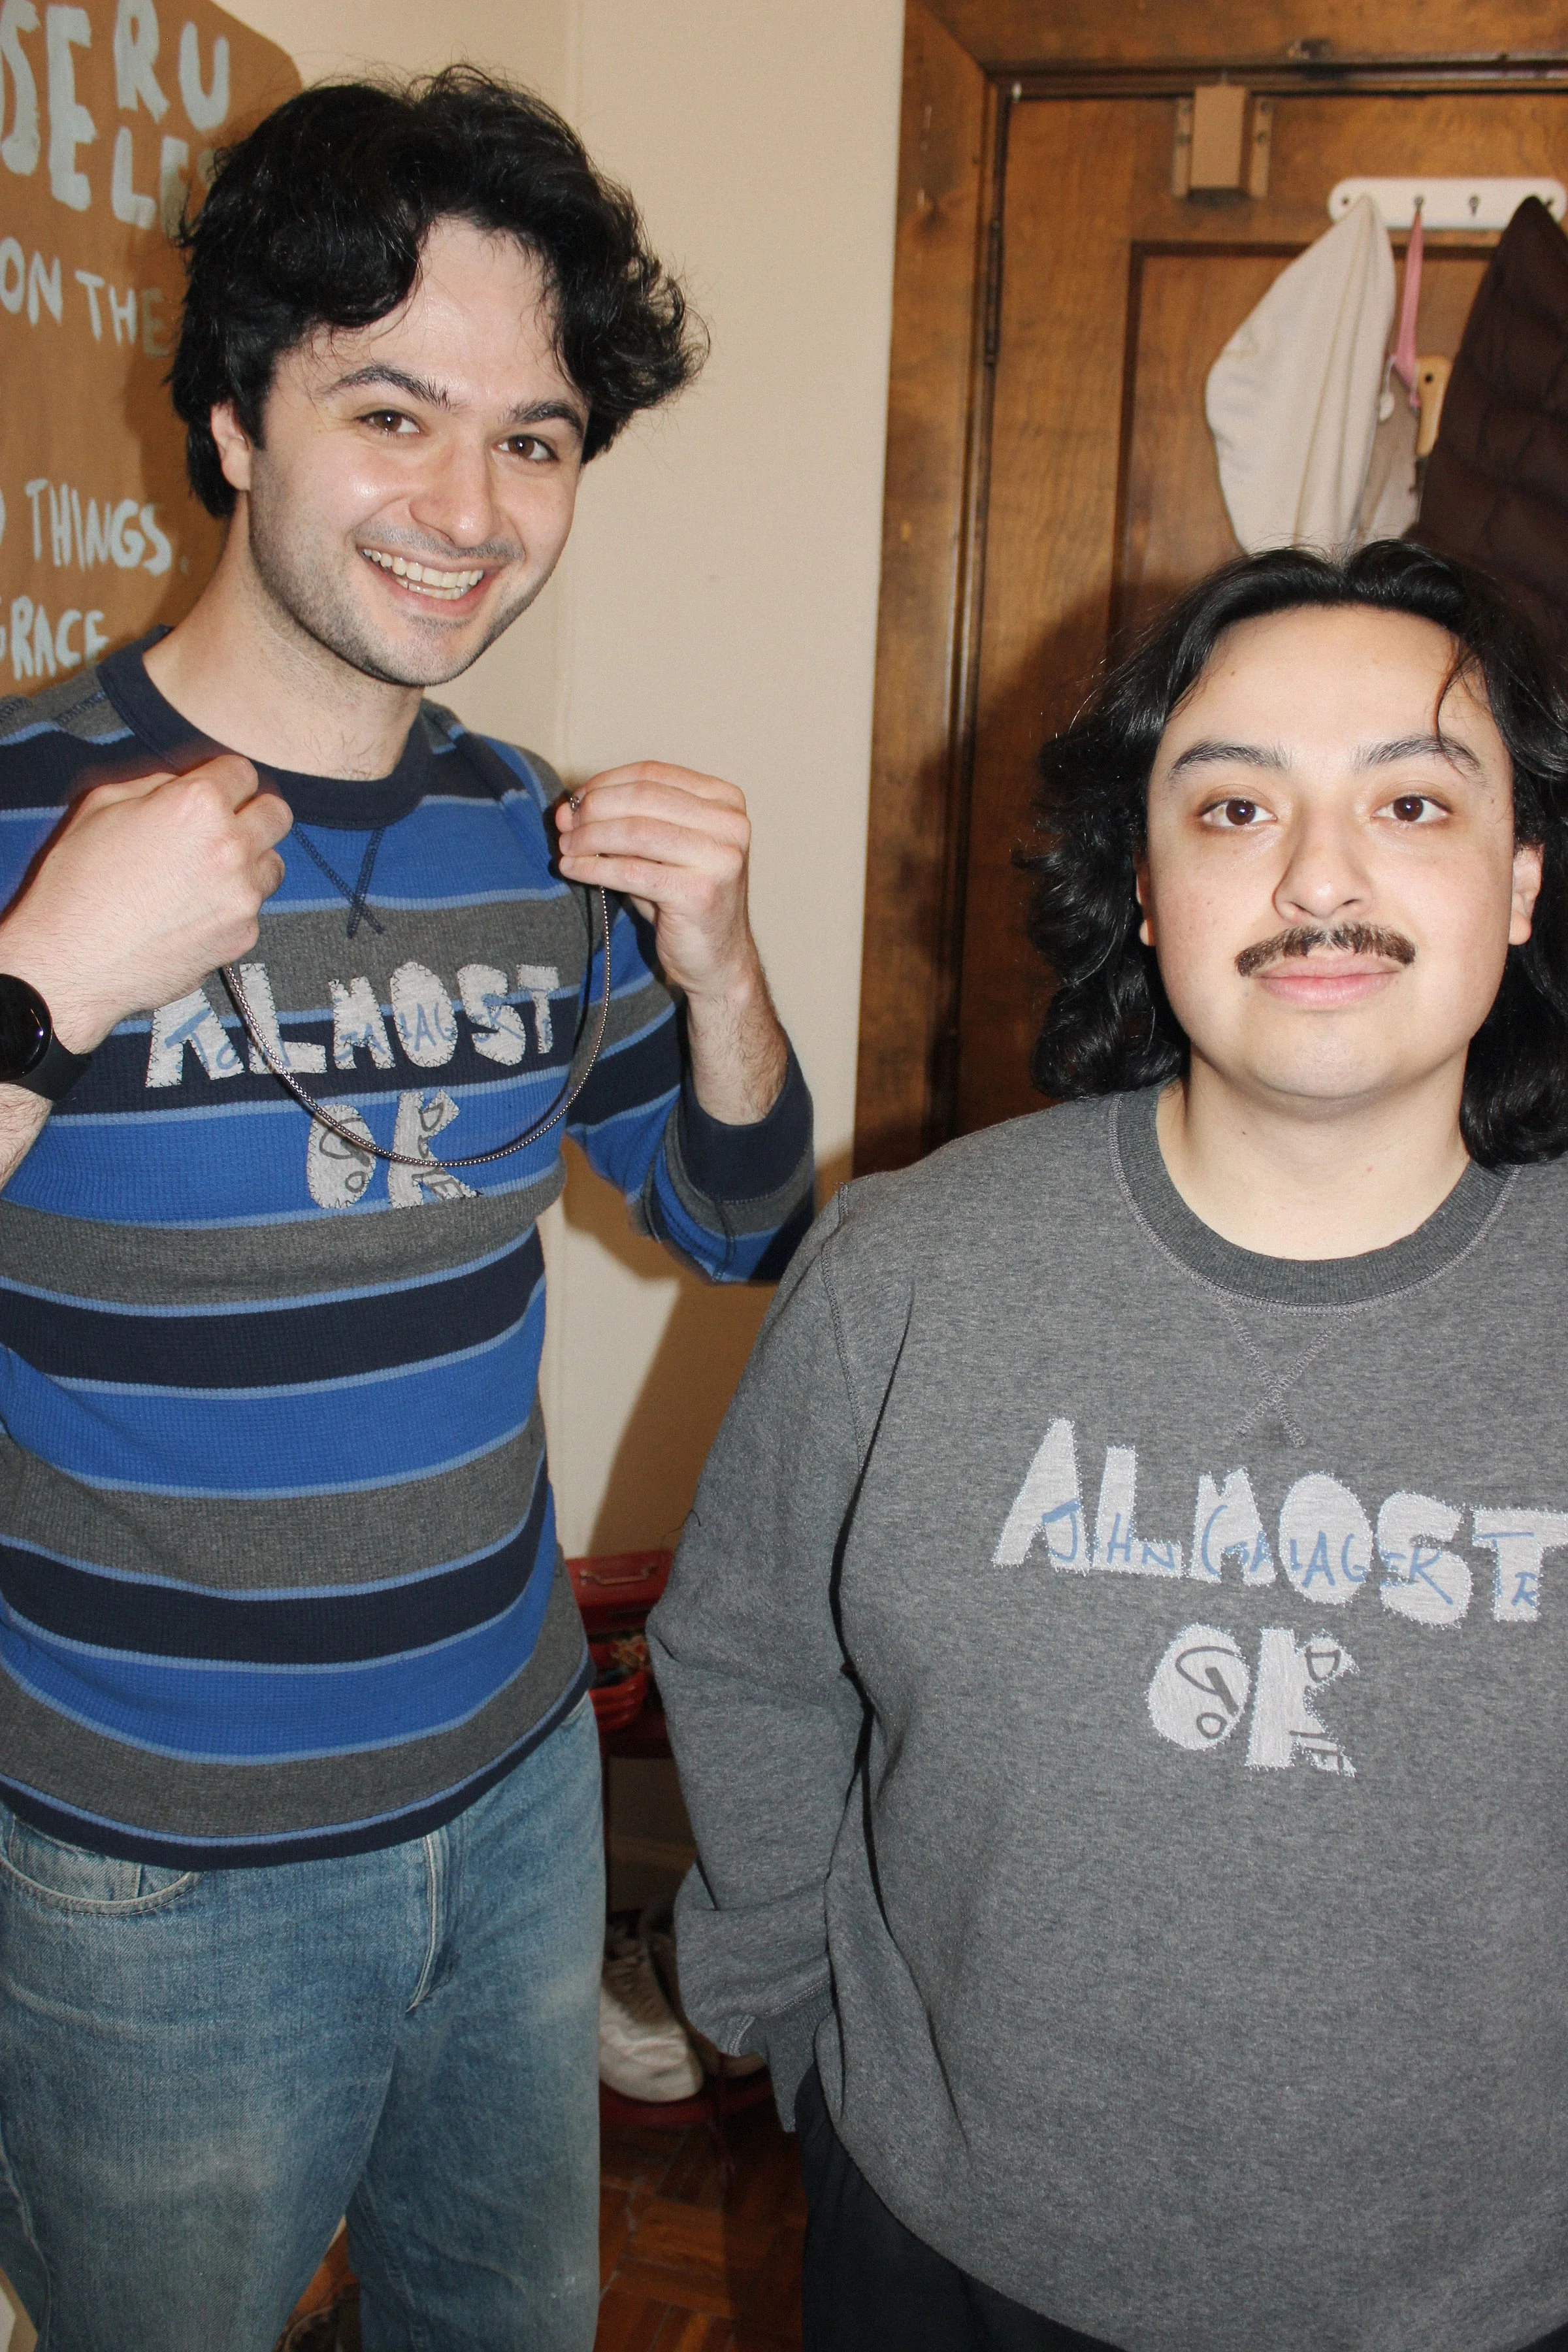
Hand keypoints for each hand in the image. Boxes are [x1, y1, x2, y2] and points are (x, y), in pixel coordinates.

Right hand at [0, 757, 291, 1051]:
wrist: (72, 960)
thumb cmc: (76, 883)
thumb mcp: (101, 807)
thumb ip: (155, 785)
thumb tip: (184, 784)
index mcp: (197, 805)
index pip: (243, 772)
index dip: (224, 780)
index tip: (215, 791)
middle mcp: (231, 847)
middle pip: (277, 814)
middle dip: (253, 814)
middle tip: (224, 826)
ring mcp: (243, 895)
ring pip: (272, 864)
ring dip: (249, 862)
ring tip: (205, 875)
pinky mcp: (243, 935)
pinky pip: (252, 908)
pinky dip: (231, 906)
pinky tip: (192, 914)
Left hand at [555, 762, 758, 999]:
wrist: (717, 958)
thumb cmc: (684, 898)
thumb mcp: (658, 849)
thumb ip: (623, 822)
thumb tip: (567, 808)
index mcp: (726, 800)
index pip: (653, 774)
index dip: (605, 783)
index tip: (574, 801)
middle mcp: (730, 825)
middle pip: (644, 798)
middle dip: (594, 809)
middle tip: (564, 825)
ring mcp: (721, 859)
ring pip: (636, 832)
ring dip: (590, 838)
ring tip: (566, 848)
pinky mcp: (700, 894)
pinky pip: (632, 872)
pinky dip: (595, 869)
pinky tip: (573, 870)